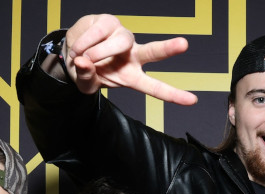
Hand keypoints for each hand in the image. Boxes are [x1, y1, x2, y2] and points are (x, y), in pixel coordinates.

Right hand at [63, 14, 197, 103]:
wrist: (71, 52)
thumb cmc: (87, 71)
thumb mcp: (85, 83)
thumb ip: (86, 78)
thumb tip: (83, 62)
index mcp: (132, 76)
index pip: (155, 88)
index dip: (173, 95)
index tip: (193, 100)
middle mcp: (133, 55)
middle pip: (153, 52)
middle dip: (168, 48)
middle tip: (184, 44)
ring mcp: (123, 38)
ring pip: (118, 44)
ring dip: (97, 53)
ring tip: (82, 58)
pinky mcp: (110, 22)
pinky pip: (99, 32)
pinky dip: (85, 42)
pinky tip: (78, 47)